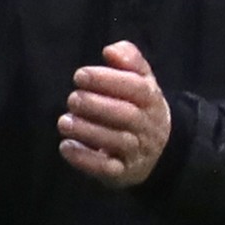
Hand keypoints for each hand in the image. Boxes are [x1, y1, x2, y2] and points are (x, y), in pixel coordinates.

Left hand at [59, 41, 170, 187]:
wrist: (160, 150)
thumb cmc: (140, 107)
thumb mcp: (142, 80)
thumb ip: (129, 59)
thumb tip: (110, 51)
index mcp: (152, 99)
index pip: (135, 88)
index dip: (107, 80)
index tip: (80, 75)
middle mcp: (148, 126)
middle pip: (126, 116)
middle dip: (96, 105)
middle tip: (72, 99)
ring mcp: (137, 151)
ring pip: (116, 142)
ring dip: (88, 131)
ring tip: (64, 122)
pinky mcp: (123, 173)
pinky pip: (107, 169)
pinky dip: (85, 159)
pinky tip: (66, 147)